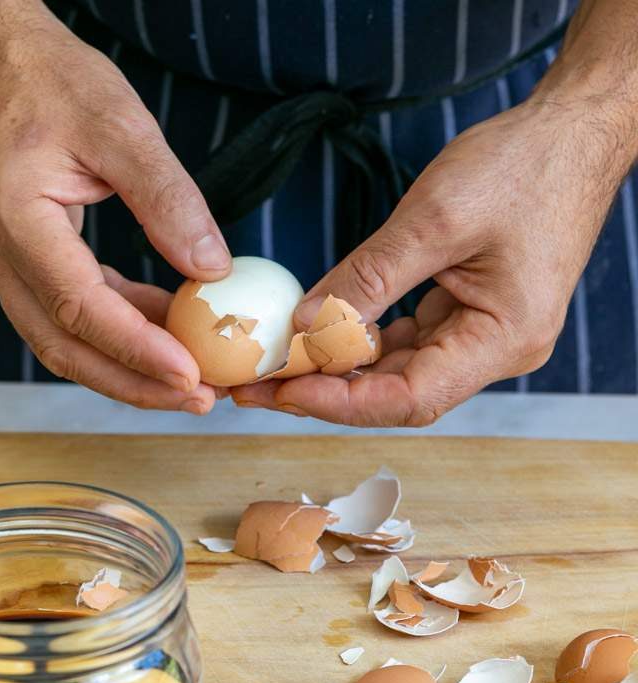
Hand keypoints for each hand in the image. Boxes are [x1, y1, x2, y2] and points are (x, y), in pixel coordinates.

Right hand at [0, 3, 229, 410]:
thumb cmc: (50, 80)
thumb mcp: (119, 124)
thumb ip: (167, 199)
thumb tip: (213, 270)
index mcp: (13, 219)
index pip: (79, 307)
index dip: (136, 349)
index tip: (191, 376)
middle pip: (64, 347)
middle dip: (133, 382)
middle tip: (197, 399)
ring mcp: (1, 265)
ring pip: (62, 342)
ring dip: (126, 368)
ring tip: (189, 381)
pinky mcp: (18, 264)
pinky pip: (67, 315)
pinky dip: (116, 330)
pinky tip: (163, 332)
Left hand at [233, 94, 632, 425]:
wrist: (571, 132)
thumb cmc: (523, 165)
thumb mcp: (435, 218)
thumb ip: (368, 277)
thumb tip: (307, 325)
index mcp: (504, 339)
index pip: (411, 396)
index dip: (342, 402)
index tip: (284, 389)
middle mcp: (496, 351)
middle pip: (399, 393)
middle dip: (326, 391)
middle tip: (258, 386)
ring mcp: (482, 335)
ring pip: (398, 371)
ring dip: (338, 369)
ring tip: (276, 362)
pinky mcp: (467, 314)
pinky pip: (406, 341)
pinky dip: (361, 339)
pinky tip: (319, 333)